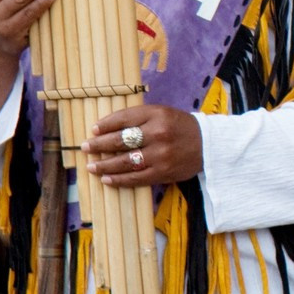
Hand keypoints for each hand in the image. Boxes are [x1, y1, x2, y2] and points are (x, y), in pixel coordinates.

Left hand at [81, 104, 203, 186]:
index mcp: (157, 114)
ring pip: (126, 161)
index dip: (106, 125)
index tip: (93, 130)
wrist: (208, 144)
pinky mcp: (164, 172)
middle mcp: (158, 134)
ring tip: (91, 166)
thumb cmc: (179, 126)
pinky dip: (119, 180)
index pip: (124, 119)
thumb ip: (138, 118)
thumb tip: (107, 128)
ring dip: (105, 165)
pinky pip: (137, 178)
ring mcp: (161, 155)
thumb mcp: (162, 113)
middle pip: (121, 140)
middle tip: (85, 147)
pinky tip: (107, 179)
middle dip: (99, 145)